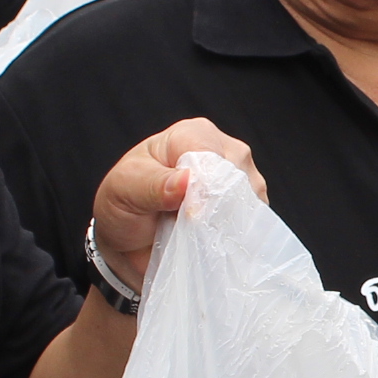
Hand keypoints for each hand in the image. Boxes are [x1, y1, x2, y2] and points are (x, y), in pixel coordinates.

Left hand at [88, 118, 262, 298]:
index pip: (210, 156)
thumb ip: (152, 185)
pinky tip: (213, 240)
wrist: (131, 243)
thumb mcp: (124, 190)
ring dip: (225, 224)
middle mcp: (223, 150)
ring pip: (249, 202)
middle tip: (187, 225)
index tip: (189, 215)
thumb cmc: (125, 205)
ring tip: (196, 234)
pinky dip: (235, 235)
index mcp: (192, 134)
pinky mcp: (250, 209)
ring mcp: (242, 179)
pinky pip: (254, 223)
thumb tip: (186, 181)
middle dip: (214, 207)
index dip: (202, 188)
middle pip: (236, 177)